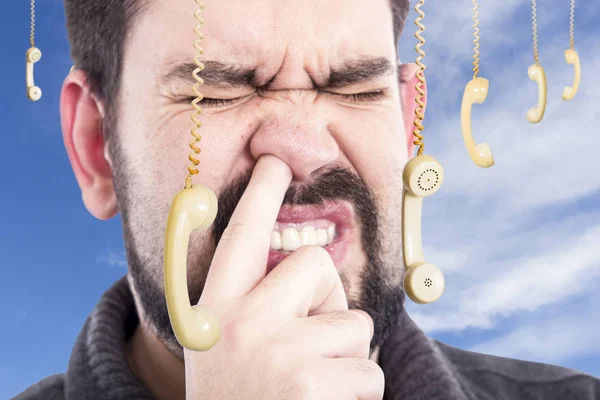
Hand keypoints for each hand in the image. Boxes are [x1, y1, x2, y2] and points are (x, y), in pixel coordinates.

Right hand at [184, 155, 383, 399]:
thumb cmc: (236, 395)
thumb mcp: (223, 345)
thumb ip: (252, 303)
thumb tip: (311, 271)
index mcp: (217, 307)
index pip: (240, 235)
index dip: (258, 193)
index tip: (274, 159)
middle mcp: (241, 320)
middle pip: (317, 266)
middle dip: (328, 301)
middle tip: (305, 342)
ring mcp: (277, 352)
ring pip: (355, 325)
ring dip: (344, 359)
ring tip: (309, 387)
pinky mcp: (312, 385)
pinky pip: (370, 371)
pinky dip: (357, 394)